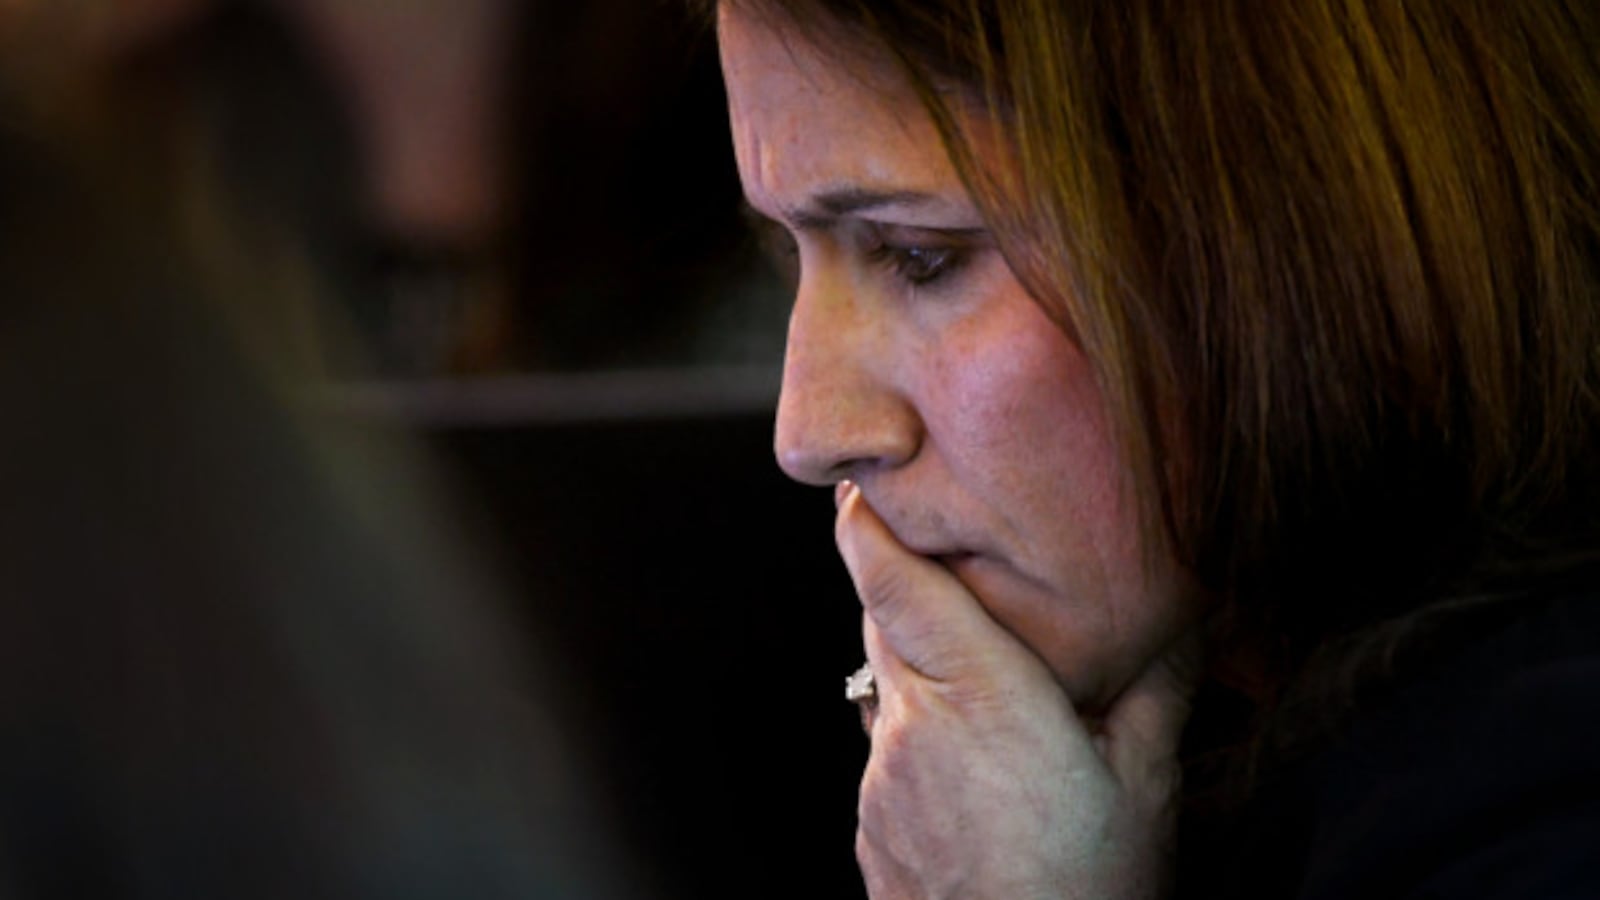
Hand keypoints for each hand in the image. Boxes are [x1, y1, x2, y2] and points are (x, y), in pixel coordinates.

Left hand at [836, 484, 1196, 899]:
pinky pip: (886, 748)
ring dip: (925, 670)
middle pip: (884, 621)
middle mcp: (912, 727)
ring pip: (886, 686)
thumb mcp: (1146, 781)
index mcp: (980, 696)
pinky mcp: (870, 824)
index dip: (868, 525)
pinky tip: (976, 771)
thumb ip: (1154, 684)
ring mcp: (881, 779)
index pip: (895, 583)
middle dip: (911, 588)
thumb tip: (1185, 610)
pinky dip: (920, 736)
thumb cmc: (1092, 888)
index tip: (862, 486)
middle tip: (958, 571)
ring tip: (991, 693)